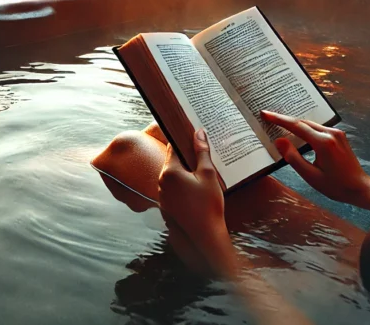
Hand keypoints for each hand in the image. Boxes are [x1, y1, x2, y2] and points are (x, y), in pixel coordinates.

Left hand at [157, 128, 235, 273]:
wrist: (204, 236)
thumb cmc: (208, 205)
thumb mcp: (208, 174)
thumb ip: (202, 152)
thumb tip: (198, 133)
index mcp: (169, 171)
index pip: (173, 147)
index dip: (183, 139)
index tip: (190, 133)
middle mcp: (161, 182)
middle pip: (172, 162)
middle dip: (186, 157)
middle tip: (201, 154)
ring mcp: (162, 195)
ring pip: (172, 176)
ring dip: (184, 173)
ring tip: (201, 172)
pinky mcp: (166, 206)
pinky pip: (173, 190)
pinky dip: (182, 186)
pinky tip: (196, 190)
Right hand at [261, 110, 369, 210]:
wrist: (360, 188)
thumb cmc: (336, 186)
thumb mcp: (311, 176)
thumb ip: (293, 157)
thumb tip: (279, 141)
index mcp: (323, 143)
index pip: (297, 126)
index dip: (279, 119)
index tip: (265, 114)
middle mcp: (331, 133)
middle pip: (303, 122)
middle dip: (285, 119)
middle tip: (268, 117)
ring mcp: (337, 133)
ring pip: (311, 124)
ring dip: (295, 124)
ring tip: (279, 123)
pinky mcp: (339, 136)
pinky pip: (318, 128)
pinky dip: (306, 128)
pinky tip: (298, 131)